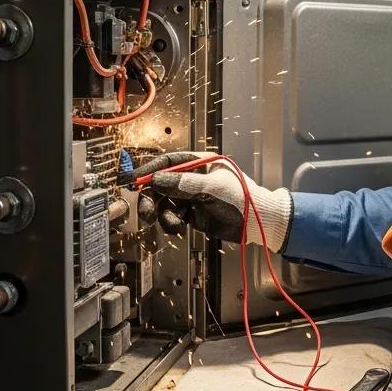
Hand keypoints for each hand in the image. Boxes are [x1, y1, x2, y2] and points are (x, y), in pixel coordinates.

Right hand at [129, 152, 292, 248]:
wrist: (256, 224)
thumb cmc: (242, 199)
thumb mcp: (212, 188)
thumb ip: (183, 183)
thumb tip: (156, 179)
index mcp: (201, 163)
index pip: (169, 162)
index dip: (150, 169)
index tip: (135, 179)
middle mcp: (193, 178)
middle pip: (161, 183)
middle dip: (152, 197)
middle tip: (146, 210)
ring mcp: (192, 196)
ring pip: (165, 202)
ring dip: (162, 214)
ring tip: (171, 224)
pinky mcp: (192, 213)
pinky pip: (172, 215)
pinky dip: (170, 223)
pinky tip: (177, 229)